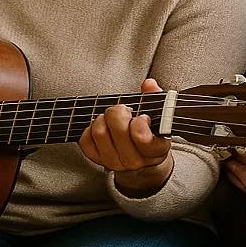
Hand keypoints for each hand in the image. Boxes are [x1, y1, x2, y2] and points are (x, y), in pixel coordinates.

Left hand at [80, 79, 173, 196]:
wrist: (142, 158)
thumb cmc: (151, 134)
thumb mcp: (159, 118)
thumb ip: (155, 98)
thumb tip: (149, 84)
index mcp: (154, 151)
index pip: (141, 137)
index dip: (140, 121)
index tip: (143, 117)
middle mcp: (134, 160)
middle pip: (118, 130)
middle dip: (119, 112)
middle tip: (124, 111)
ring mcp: (114, 162)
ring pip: (100, 133)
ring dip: (103, 118)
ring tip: (112, 118)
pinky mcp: (97, 159)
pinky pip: (85, 140)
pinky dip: (90, 128)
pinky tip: (102, 126)